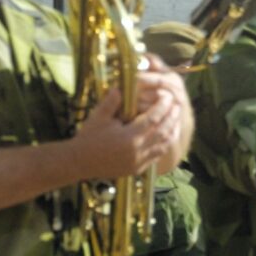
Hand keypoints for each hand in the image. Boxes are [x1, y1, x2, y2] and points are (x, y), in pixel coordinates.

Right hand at [65, 66, 189, 180]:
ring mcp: (138, 162)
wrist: (78, 162)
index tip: (167, 96)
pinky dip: (164, 145)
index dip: (163, 106)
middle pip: (162, 132)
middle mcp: (137, 151)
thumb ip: (112, 101)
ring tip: (176, 120)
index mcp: (129, 137)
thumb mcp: (98, 116)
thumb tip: (121, 86)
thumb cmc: (88, 138)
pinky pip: (156, 156)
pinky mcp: (137, 169)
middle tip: (177, 105)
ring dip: (172, 131)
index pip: (153, 119)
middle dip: (172, 117)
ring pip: (163, 145)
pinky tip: (167, 137)